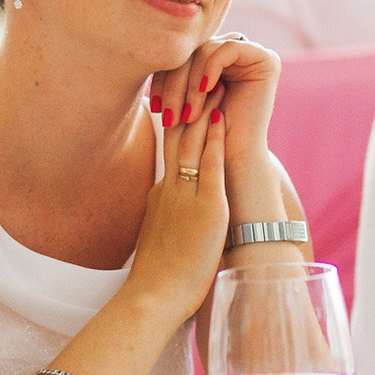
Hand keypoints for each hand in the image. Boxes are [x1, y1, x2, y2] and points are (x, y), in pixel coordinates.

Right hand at [128, 99, 227, 316]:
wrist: (151, 299)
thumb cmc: (156, 279)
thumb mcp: (156, 238)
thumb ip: (164, 220)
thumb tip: (168, 216)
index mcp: (161, 196)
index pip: (170, 150)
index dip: (179, 122)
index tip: (188, 99)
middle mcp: (171, 189)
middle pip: (179, 137)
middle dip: (191, 105)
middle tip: (200, 76)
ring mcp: (186, 197)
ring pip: (194, 144)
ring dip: (205, 111)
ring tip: (216, 83)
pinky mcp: (206, 209)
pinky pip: (211, 166)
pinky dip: (217, 140)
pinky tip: (224, 118)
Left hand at [147, 33, 279, 167]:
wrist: (231, 161)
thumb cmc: (202, 137)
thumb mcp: (179, 99)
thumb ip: (171, 73)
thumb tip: (148, 49)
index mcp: (213, 61)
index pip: (182, 57)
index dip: (163, 77)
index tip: (153, 106)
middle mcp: (233, 54)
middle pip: (193, 52)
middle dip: (175, 83)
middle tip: (167, 114)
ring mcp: (251, 54)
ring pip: (206, 51)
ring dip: (190, 84)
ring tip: (186, 114)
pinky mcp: (265, 59)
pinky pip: (228, 49)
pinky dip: (210, 69)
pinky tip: (204, 91)